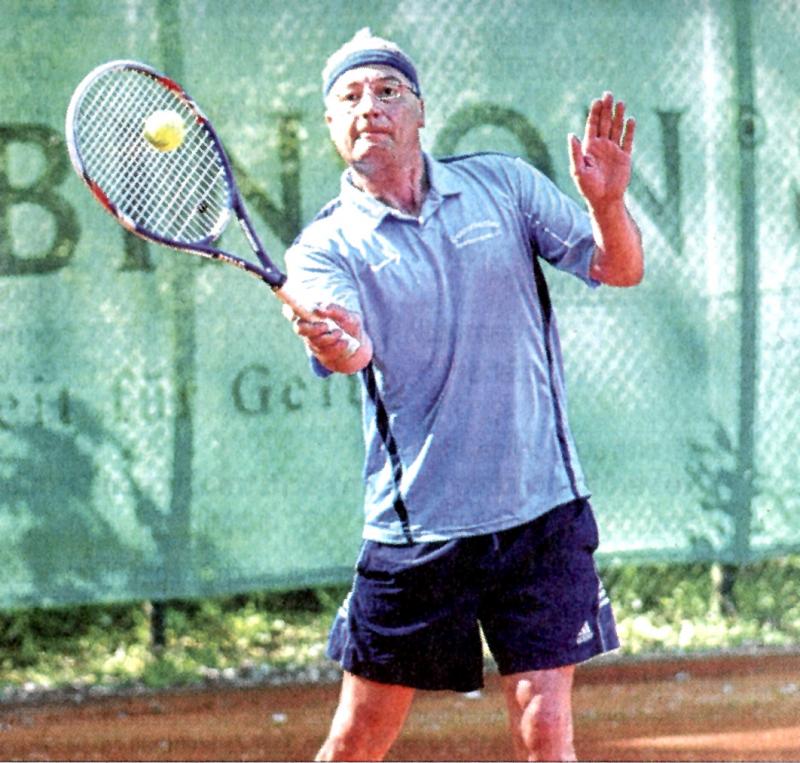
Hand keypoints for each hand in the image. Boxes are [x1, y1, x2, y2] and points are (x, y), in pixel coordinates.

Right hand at [286, 302, 372, 373]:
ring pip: (313, 341)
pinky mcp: (321, 353)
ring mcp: (313, 341)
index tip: (303, 311)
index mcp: (308, 313)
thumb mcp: (346, 314)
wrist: (356, 343)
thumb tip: (321, 308)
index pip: (290, 311)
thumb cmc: (347, 323)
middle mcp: (307, 327)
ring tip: (340, 333)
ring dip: (327, 338)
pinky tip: (344, 342)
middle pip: (299, 328)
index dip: (291, 311)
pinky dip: (336, 347)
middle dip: (312, 328)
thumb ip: (334, 309)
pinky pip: (325, 351)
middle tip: (326, 326)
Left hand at [568, 91, 634, 209]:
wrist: (604, 200)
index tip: (597, 101)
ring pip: (617, 129)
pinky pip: (628, 141)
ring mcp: (614, 151)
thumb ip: (575, 153)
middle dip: (606, 109)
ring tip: (620, 103)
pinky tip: (630, 120)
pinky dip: (629, 130)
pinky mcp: (624, 157)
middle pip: (605, 123)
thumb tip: (571, 135)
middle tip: (608, 94)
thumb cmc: (588, 188)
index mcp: (589, 148)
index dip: (594, 113)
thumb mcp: (578, 171)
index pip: (592, 126)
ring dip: (618, 116)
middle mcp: (602, 147)